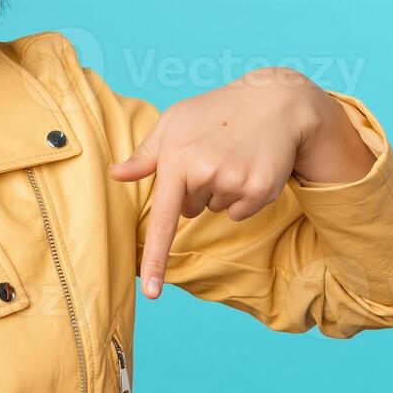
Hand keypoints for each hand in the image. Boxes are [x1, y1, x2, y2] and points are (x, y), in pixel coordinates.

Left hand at [108, 67, 372, 299]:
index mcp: (178, 159)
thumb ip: (146, 154)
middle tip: (213, 154)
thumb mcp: (176, 122)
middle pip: (189, 210)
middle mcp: (206, 174)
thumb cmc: (216, 112)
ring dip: (220, 190)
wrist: (276, 101)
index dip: (157, 258)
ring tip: (232, 155)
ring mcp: (236, 183)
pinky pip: (239, 212)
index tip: (151, 291)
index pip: (164, 219)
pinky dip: (243, 195)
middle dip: (196, 189)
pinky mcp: (260, 190)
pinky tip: (250, 165)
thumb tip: (116, 174)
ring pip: (215, 210)